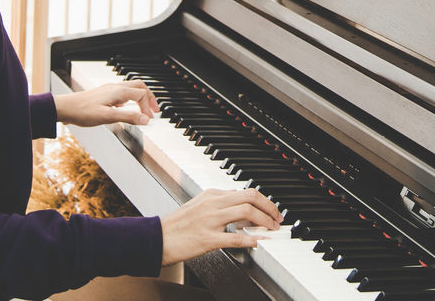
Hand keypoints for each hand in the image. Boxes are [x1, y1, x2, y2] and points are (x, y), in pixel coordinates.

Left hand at [53, 80, 160, 127]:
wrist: (65, 108)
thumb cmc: (82, 112)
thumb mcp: (107, 117)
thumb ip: (128, 117)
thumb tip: (145, 119)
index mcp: (118, 91)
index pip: (141, 94)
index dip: (148, 107)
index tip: (149, 119)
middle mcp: (115, 87)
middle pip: (139, 86)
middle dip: (149, 97)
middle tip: (154, 109)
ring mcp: (109, 90)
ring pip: (131, 88)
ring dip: (140, 97)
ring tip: (144, 109)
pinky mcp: (104, 94)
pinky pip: (122, 92)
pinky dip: (130, 99)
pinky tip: (126, 108)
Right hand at [160, 188, 284, 265]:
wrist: (156, 238)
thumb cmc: (177, 225)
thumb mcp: (198, 205)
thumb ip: (218, 203)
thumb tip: (239, 203)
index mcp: (212, 195)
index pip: (245, 191)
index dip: (263, 201)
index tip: (271, 210)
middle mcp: (213, 204)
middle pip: (250, 197)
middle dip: (269, 207)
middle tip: (277, 218)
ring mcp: (210, 221)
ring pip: (246, 212)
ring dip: (264, 220)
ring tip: (271, 229)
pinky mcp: (207, 238)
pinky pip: (234, 237)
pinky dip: (250, 239)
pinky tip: (257, 243)